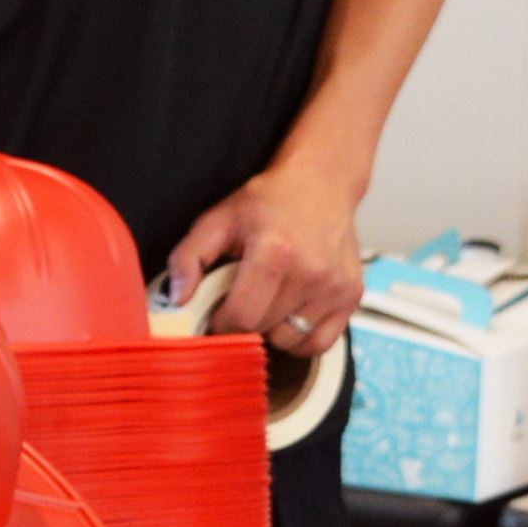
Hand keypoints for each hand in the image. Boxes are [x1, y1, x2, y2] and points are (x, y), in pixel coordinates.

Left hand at [166, 154, 361, 356]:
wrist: (321, 183)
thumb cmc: (269, 201)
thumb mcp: (218, 218)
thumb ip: (188, 258)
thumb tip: (176, 300)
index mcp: (275, 252)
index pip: (241, 318)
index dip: (220, 322)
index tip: (216, 311)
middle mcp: (311, 272)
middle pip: (263, 329)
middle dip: (244, 322)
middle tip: (240, 298)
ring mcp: (335, 286)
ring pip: (289, 340)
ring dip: (271, 328)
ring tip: (267, 299)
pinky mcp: (351, 295)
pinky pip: (319, 343)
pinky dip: (300, 338)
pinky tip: (289, 313)